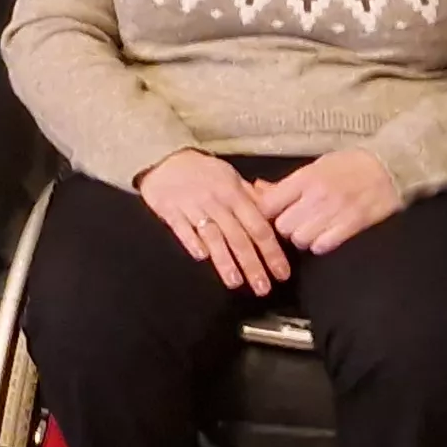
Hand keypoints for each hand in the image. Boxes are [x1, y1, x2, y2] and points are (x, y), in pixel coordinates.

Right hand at [133, 150, 289, 295]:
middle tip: (262, 287)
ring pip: (213, 236)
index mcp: (235, 194)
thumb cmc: (203, 172)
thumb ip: (254, 199)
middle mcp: (217, 202)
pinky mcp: (171, 210)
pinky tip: (201, 257)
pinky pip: (183, 228)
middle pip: (238, 237)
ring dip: (225, 260)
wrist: (166, 159)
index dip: (271, 252)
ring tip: (235, 282)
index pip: (259, 227)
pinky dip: (192, 241)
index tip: (280, 273)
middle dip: (252, 264)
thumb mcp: (233, 178)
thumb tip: (278, 214)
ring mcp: (193, 206)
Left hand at [254, 150, 399, 254]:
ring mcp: (334, 212)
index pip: (269, 204)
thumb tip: (259, 189)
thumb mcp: (316, 166)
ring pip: (300, 239)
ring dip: (303, 237)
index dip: (266, 212)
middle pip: (282, 226)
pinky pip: (322, 246)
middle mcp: (316, 196)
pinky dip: (320, 244)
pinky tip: (326, 235)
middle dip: (286, 226)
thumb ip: (287, 183)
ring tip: (312, 228)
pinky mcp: (351, 225)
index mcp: (305, 178)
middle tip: (295, 221)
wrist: (389, 167)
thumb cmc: (350, 165)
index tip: (272, 214)